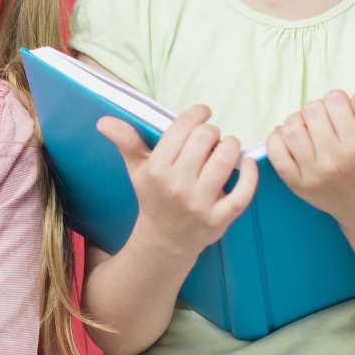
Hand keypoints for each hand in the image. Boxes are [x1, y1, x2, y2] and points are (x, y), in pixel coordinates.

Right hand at [96, 105, 258, 262]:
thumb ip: (125, 141)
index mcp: (157, 169)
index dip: (197, 114)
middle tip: (210, 138)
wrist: (164, 240)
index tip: (203, 113)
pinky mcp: (220, 219)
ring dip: (231, 146)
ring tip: (226, 149)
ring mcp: (200, 204)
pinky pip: (243, 193)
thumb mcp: (137, 169)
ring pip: (226, 159)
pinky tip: (247, 163)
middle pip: (206, 138)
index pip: (183, 127)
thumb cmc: (153, 197)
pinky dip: (250, 174)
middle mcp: (177, 186)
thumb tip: (103, 121)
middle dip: (212, 131)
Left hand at [266, 91, 354, 228]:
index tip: (342, 111)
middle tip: (328, 120)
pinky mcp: (297, 184)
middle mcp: (333, 160)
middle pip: (312, 110)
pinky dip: (276, 139)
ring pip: (291, 128)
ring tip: (310, 127)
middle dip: (320, 108)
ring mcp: (312, 174)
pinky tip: (288, 137)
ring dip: (298, 120)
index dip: (338, 100)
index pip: (335, 101)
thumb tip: (354, 98)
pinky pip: (275, 154)